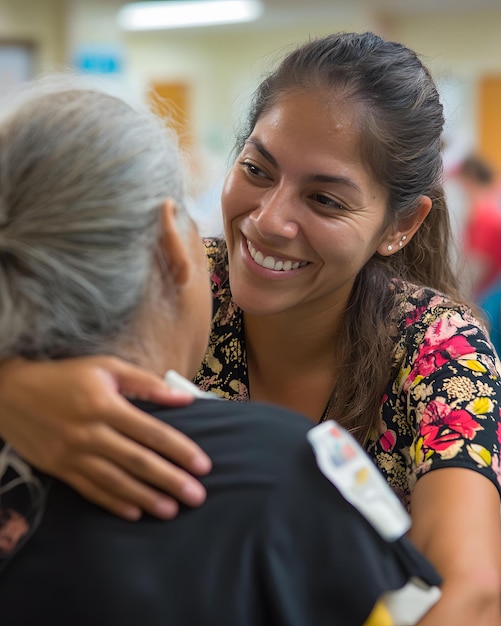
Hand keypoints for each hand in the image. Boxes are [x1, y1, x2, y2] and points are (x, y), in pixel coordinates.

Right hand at [0, 357, 211, 520]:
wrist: (9, 392)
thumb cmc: (66, 376)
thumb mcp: (106, 368)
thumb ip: (146, 383)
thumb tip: (184, 398)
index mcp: (105, 404)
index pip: (151, 431)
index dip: (179, 450)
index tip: (203, 465)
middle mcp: (90, 432)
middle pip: (137, 461)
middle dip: (170, 480)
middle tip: (197, 497)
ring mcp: (72, 454)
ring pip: (115, 481)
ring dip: (146, 497)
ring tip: (172, 510)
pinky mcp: (59, 469)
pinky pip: (90, 490)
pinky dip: (113, 502)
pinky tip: (134, 513)